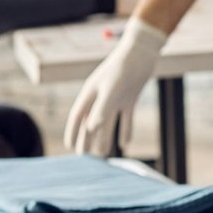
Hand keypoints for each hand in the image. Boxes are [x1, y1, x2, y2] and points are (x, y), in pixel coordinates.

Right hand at [64, 18, 167, 154]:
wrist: (142, 52)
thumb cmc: (124, 68)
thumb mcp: (112, 88)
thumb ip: (102, 108)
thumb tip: (91, 128)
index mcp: (91, 94)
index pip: (77, 117)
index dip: (73, 132)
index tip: (70, 148)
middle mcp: (101, 98)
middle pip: (91, 123)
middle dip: (87, 140)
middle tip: (85, 159)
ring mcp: (116, 98)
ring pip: (107, 123)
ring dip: (105, 139)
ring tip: (102, 156)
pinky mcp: (129, 99)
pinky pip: (125, 118)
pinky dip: (125, 130)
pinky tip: (126, 144)